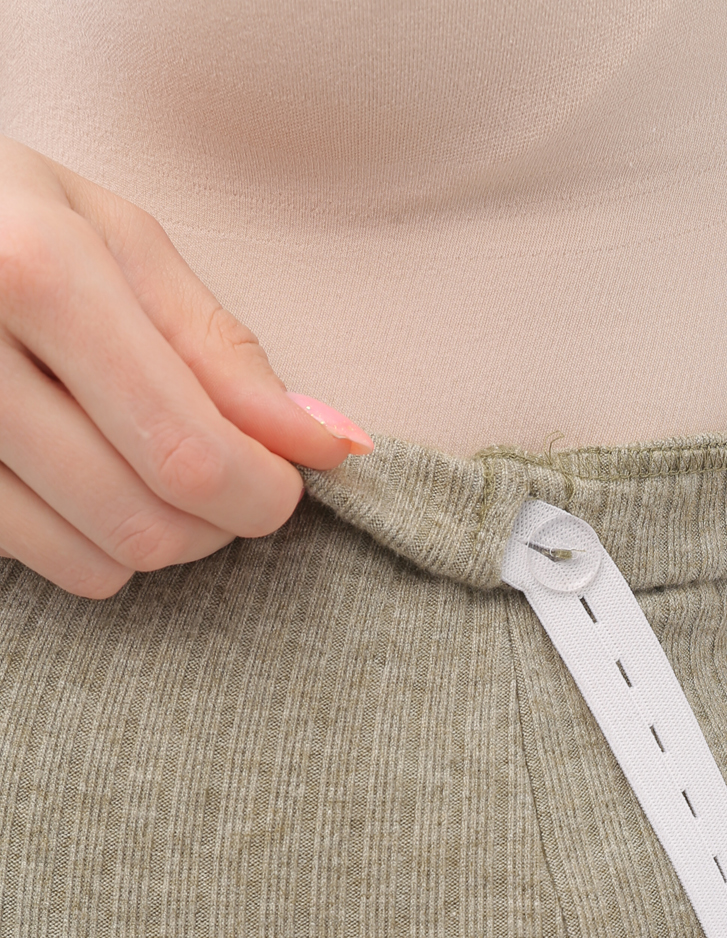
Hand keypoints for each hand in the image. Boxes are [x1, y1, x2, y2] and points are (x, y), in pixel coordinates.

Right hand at [0, 137, 372, 597]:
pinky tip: (85, 477)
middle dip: (218, 522)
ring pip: (99, 563)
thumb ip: (219, 348)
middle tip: (227, 473)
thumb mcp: (113, 239)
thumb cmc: (5, 216)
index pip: (187, 452)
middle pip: (147, 524)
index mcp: (33, 270)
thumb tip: (327, 442)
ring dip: (159, 538)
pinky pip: (49, 566)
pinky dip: (92, 544)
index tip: (283, 477)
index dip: (261, 491)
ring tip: (150, 465)